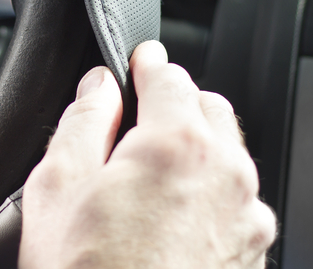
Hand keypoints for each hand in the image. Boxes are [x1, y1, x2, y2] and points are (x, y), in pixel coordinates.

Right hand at [20, 41, 275, 268]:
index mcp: (178, 144)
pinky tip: (172, 222)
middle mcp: (228, 175)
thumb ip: (83, 120)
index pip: (170, 75)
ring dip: (198, 150)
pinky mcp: (254, 255)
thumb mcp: (57, 188)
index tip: (139, 63)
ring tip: (150, 181)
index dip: (147, 65)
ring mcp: (248, 219)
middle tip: (136, 125)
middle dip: (177, 104)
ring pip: (230, 155)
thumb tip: (98, 87)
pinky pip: (239, 202)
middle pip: (210, 109)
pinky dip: (212, 195)